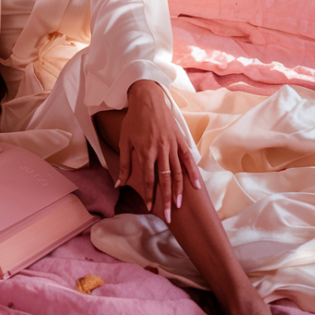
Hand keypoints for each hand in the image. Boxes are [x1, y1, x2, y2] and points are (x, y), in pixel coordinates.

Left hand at [116, 81, 201, 222]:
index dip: (150, 194)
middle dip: (166, 198)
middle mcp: (160, 149)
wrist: (147, 99)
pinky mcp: (181, 140)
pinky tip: (196, 186)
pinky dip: (192, 173)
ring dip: (179, 189)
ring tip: (179, 204)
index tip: (151, 208)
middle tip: (169, 215)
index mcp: (145, 150)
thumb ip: (124, 164)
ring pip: (178, 171)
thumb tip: (118, 184)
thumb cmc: (133, 120)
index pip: (148, 178)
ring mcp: (172, 144)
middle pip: (165, 179)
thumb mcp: (124, 141)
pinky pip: (188, 159)